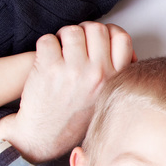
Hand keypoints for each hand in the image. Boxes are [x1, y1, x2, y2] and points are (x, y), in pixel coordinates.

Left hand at [0, 21, 133, 161]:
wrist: (43, 137)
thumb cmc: (73, 119)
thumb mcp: (107, 99)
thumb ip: (116, 73)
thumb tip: (122, 48)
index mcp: (114, 79)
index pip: (122, 38)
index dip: (109, 33)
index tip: (98, 39)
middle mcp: (97, 74)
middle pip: (97, 28)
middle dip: (85, 31)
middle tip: (76, 43)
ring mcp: (73, 70)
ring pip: (73, 30)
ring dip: (63, 37)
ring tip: (60, 51)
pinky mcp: (49, 68)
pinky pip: (49, 39)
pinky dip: (45, 45)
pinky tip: (47, 59)